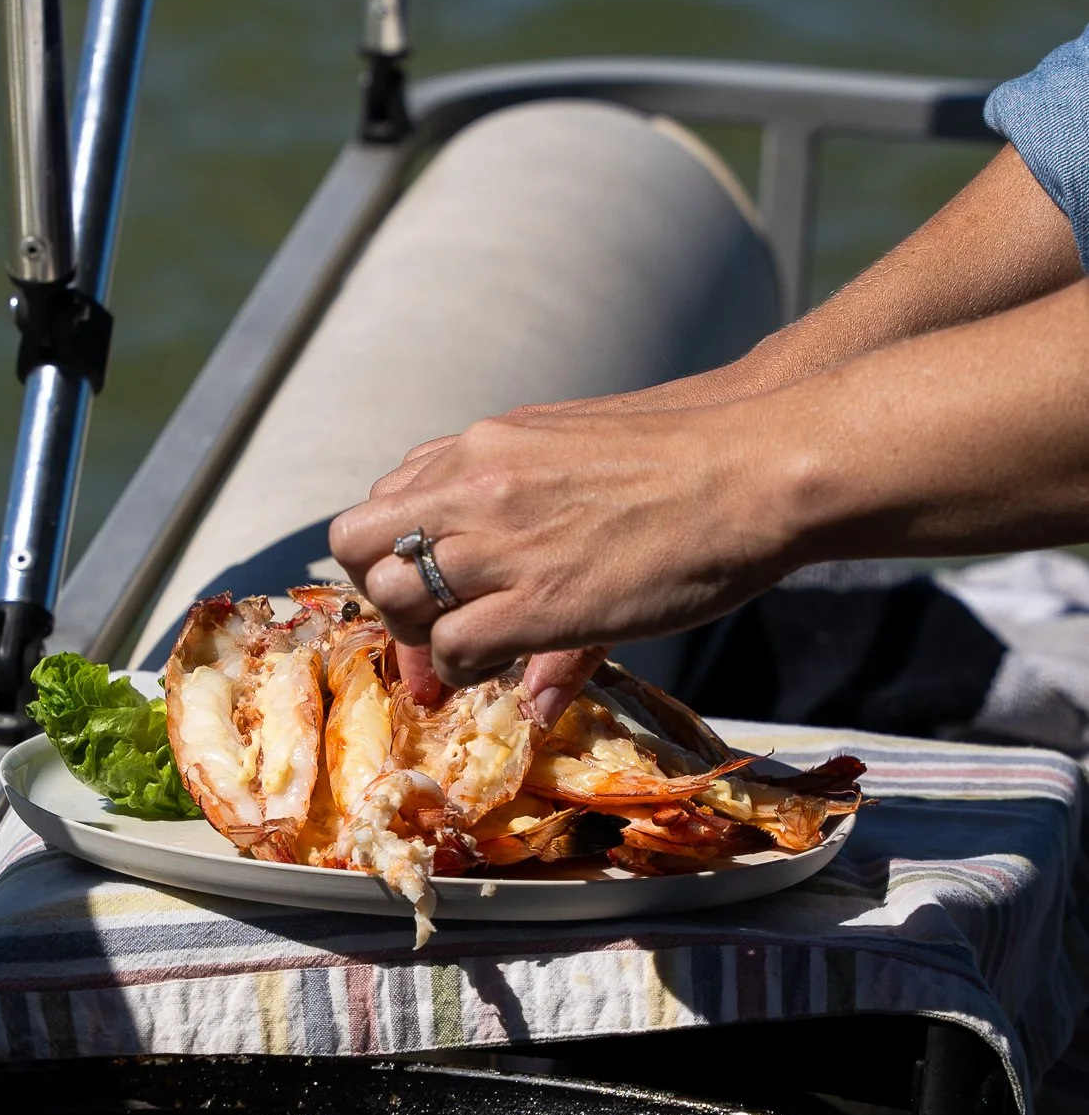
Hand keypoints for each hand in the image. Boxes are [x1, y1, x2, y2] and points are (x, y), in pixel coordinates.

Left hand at [330, 402, 792, 698]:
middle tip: (435, 622)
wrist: (754, 464)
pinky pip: (452, 649)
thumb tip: (515, 591)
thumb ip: (529, 522)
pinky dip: (464, 668)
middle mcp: (471, 485)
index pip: (383, 500)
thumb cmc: (686, 457)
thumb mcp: (580, 463)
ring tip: (473, 647)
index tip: (429, 590)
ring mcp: (497, 542)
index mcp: (480, 446)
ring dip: (420, 634)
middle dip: (385, 592)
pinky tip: (506, 665)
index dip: (393, 554)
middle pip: (360, 546)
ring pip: (393, 598)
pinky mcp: (536, 601)